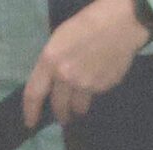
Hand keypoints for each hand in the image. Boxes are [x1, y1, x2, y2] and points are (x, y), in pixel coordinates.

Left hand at [22, 0, 151, 128]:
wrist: (121, 23)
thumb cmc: (87, 23)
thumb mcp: (60, 39)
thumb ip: (52, 63)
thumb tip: (51, 83)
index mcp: (50, 60)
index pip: (34, 93)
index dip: (30, 112)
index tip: (30, 123)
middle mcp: (65, 76)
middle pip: (58, 106)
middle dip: (60, 114)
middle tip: (63, 116)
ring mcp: (85, 84)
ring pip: (78, 107)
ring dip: (78, 108)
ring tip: (81, 102)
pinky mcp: (103, 87)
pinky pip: (95, 96)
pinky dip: (94, 92)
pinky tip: (99, 78)